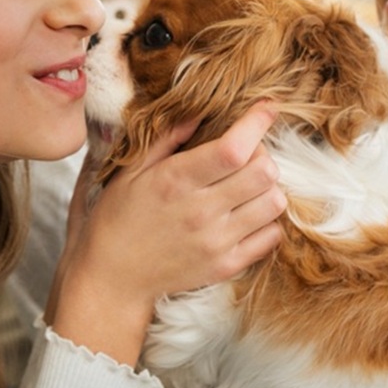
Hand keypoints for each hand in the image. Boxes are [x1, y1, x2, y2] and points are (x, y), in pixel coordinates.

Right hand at [49, 106, 286, 363]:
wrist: (112, 279)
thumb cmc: (118, 220)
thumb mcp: (131, 171)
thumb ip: (167, 138)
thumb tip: (199, 111)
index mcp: (176, 181)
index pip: (234, 148)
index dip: (257, 123)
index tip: (266, 109)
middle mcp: (201, 212)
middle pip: (265, 172)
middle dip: (263, 154)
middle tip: (247, 155)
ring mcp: (217, 242)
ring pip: (275, 203)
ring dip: (268, 187)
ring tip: (247, 186)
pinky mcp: (226, 266)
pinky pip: (272, 236)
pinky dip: (268, 220)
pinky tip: (247, 214)